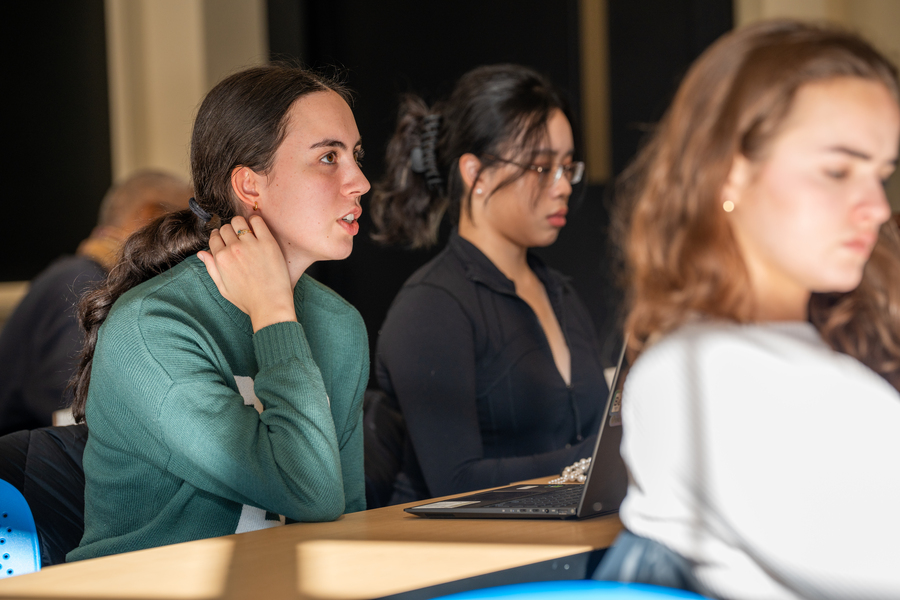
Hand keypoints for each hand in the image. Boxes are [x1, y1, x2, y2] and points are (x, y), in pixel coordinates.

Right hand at [198, 215, 296, 331]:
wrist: (270, 304)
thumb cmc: (247, 299)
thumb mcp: (223, 288)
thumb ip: (211, 268)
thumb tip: (201, 253)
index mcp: (221, 259)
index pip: (214, 238)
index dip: (219, 238)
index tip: (225, 239)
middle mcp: (234, 249)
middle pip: (225, 228)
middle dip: (229, 232)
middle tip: (237, 238)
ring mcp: (251, 244)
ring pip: (239, 221)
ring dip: (240, 224)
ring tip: (247, 232)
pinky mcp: (268, 242)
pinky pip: (257, 221)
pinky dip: (255, 221)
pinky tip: (257, 229)